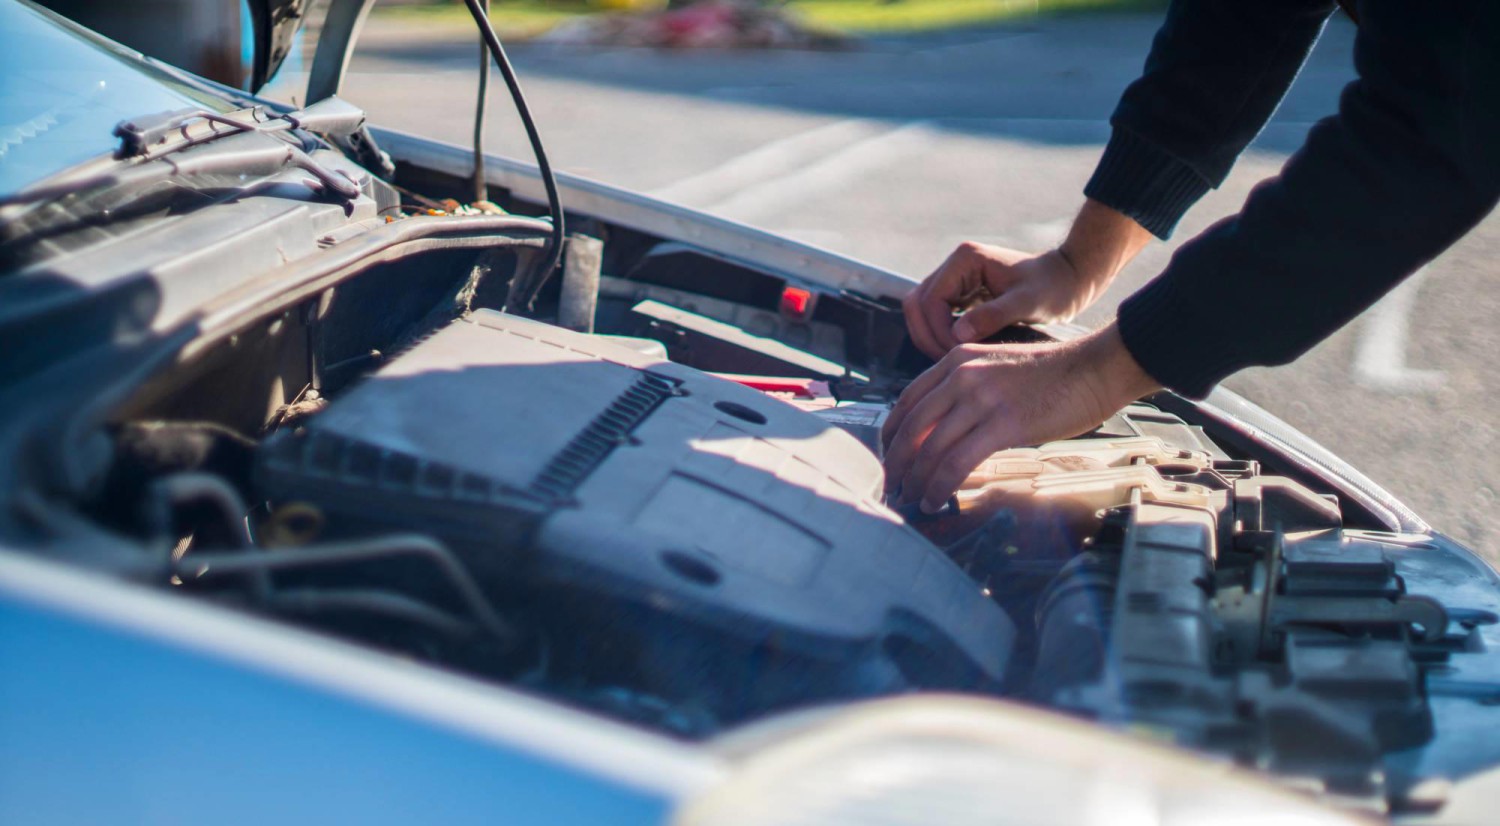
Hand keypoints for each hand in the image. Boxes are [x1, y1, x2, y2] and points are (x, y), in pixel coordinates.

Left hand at [881, 323, 1160, 512]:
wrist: (1095, 368)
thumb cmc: (1054, 374)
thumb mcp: (997, 370)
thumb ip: (966, 392)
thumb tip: (943, 431)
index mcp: (956, 361)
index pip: (908, 401)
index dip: (891, 434)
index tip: (888, 457)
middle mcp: (961, 376)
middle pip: (911, 427)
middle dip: (895, 463)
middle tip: (891, 486)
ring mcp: (980, 398)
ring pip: (930, 448)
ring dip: (916, 481)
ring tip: (913, 499)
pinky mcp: (1002, 423)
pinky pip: (956, 462)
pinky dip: (940, 486)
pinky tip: (936, 501)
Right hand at [902, 244, 1102, 359]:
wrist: (1070, 279)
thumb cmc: (1055, 287)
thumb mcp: (1028, 303)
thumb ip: (994, 316)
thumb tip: (958, 335)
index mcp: (965, 260)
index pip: (930, 301)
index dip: (938, 331)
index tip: (958, 353)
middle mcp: (955, 266)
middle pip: (917, 305)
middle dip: (928, 336)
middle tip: (949, 362)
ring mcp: (956, 279)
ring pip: (923, 312)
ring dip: (932, 337)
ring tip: (954, 360)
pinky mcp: (962, 294)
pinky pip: (937, 317)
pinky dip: (942, 336)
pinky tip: (961, 353)